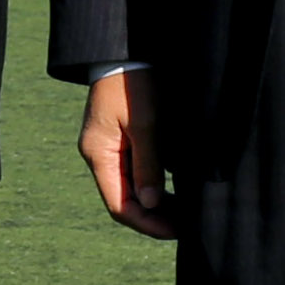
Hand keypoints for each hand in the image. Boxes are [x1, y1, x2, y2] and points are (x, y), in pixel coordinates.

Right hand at [78, 71, 178, 239]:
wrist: (124, 53)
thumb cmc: (134, 85)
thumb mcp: (146, 124)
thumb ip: (148, 164)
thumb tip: (151, 203)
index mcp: (99, 154)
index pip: (119, 205)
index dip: (146, 223)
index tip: (176, 231)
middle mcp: (99, 155)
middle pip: (123, 200)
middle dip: (153, 217)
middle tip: (185, 225)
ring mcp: (107, 148)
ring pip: (128, 188)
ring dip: (153, 204)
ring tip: (183, 212)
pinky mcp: (119, 140)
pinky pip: (132, 172)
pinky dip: (152, 186)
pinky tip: (172, 191)